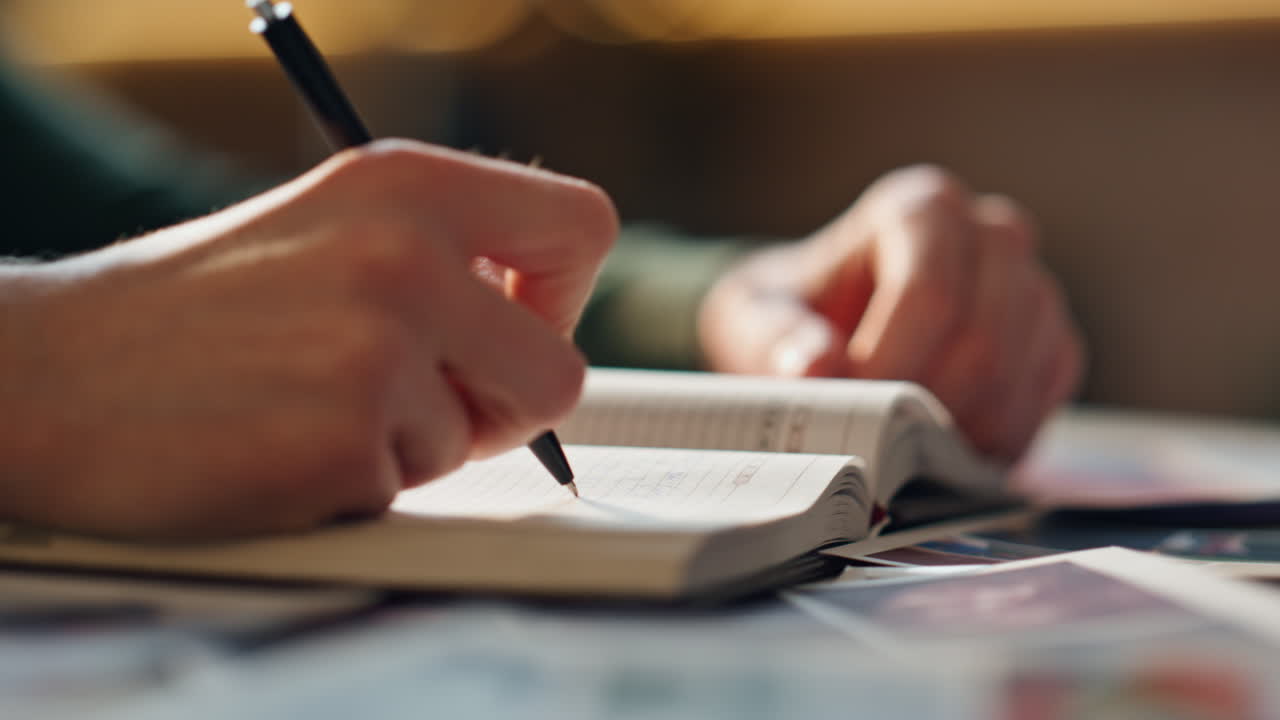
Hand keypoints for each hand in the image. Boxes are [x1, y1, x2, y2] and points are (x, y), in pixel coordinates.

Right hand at [0, 140, 616, 537]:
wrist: (50, 372)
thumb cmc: (196, 307)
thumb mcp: (332, 224)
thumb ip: (446, 254)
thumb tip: (540, 311)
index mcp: (411, 184)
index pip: (584, 223)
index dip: (562, 290)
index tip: (512, 319)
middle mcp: (408, 256)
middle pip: (560, 371)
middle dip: (502, 406)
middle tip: (423, 402)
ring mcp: (377, 352)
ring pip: (475, 440)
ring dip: (409, 443)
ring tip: (308, 406)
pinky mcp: (344, 444)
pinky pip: (406, 490)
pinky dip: (355, 483)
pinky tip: (278, 444)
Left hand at [698, 165, 1082, 460]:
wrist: (821, 330)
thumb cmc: (791, 315)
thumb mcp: (753, 316)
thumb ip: (774, 338)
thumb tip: (813, 368)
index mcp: (922, 209)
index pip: (931, 294)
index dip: (892, 366)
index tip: (850, 413)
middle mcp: (991, 236)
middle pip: (983, 340)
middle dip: (926, 408)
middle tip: (874, 449)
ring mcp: (1032, 290)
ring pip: (1017, 376)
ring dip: (960, 432)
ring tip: (901, 458)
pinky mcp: (1050, 344)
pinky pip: (1042, 401)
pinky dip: (994, 442)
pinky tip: (943, 458)